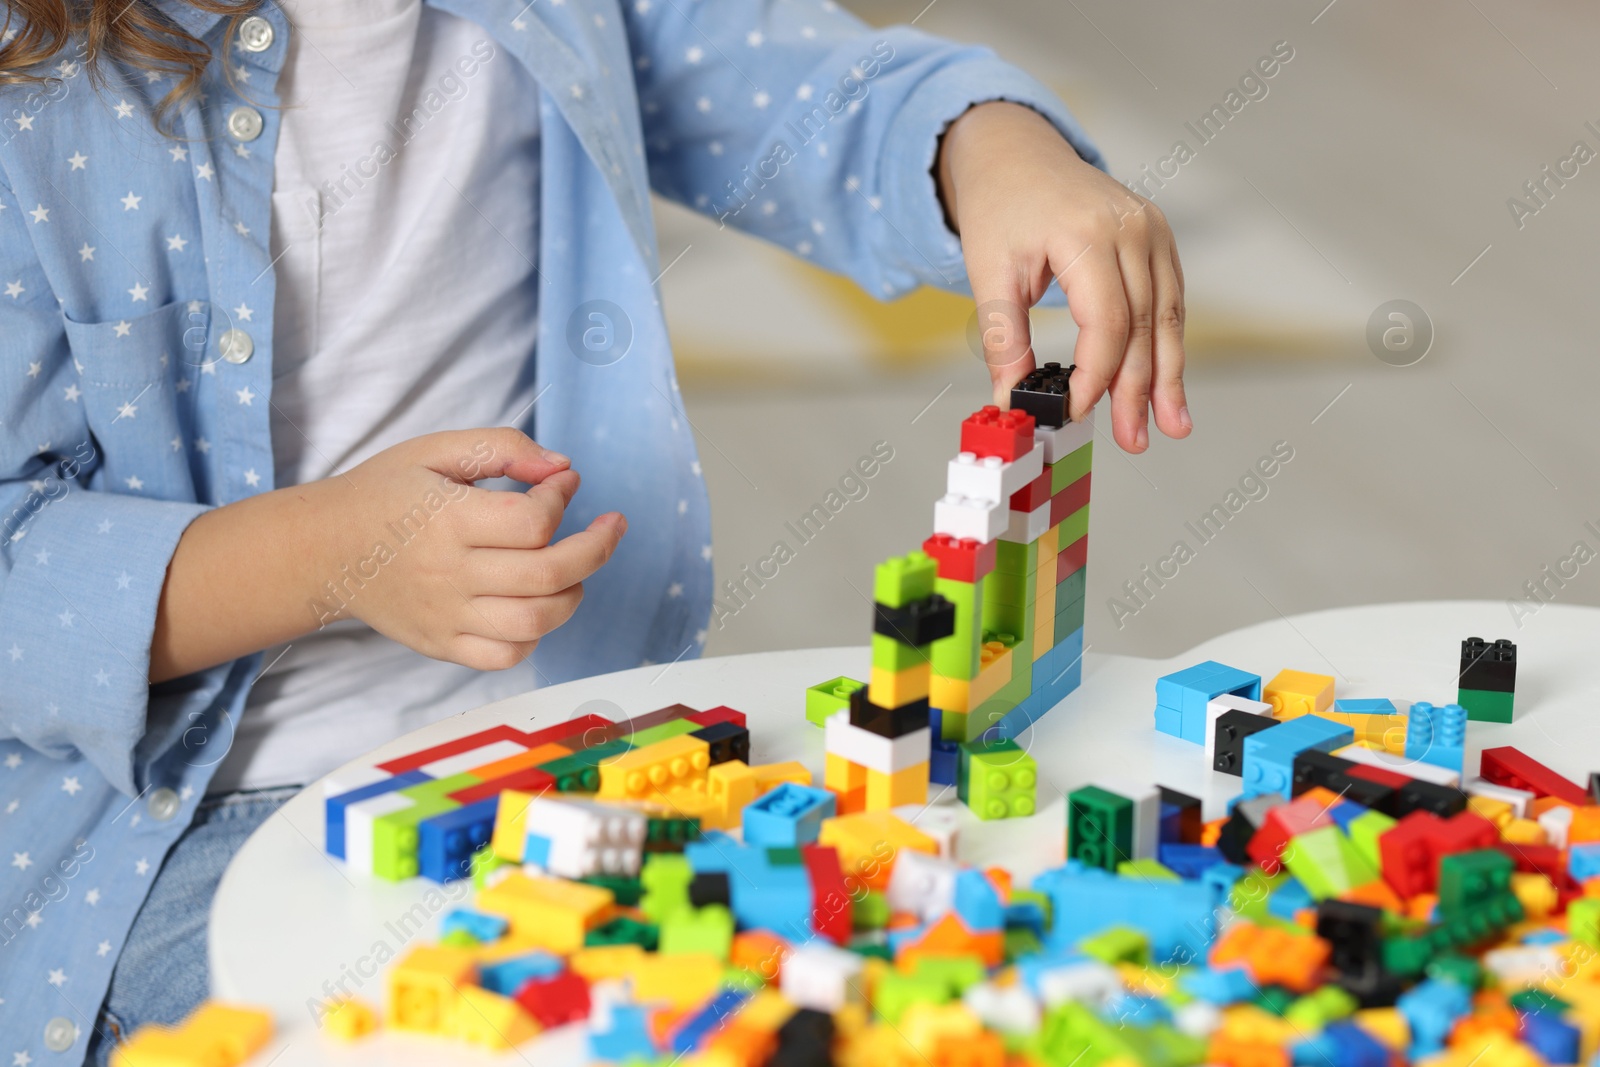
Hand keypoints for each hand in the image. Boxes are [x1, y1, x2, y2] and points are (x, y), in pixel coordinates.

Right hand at [328, 428, 626, 669]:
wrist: (323, 549)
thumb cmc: (385, 493)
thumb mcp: (436, 450)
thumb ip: (502, 448)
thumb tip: (563, 469)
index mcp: (447, 520)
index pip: (533, 520)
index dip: (562, 497)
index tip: (563, 483)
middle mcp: (448, 574)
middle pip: (548, 574)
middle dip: (596, 548)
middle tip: (611, 526)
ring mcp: (445, 617)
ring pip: (535, 621)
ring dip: (573, 593)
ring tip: (574, 567)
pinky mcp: (442, 645)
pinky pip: (506, 655)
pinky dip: (535, 633)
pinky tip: (536, 602)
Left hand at [937, 101, 1190, 452]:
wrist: (1017, 152)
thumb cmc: (1000, 207)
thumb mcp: (987, 273)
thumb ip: (1003, 339)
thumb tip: (1011, 402)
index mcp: (1086, 234)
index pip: (1107, 322)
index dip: (1096, 376)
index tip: (1076, 412)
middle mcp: (1132, 229)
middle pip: (1145, 325)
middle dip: (1139, 390)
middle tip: (1135, 440)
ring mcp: (1152, 230)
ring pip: (1168, 316)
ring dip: (1168, 376)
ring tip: (1170, 424)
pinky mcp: (1158, 238)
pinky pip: (1170, 299)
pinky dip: (1167, 343)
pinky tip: (1165, 382)